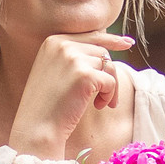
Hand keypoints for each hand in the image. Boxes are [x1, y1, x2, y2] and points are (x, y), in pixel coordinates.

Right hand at [6, 31, 136, 160]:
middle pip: (102, 52)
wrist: (37, 127)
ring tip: (100, 103)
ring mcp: (73, 59)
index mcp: (54, 41)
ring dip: (110, 87)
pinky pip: (111, 81)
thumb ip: (75, 56)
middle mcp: (62, 45)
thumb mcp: (55, 71)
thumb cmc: (48, 105)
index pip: (91, 35)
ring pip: (109, 66)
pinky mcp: (84, 75)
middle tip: (104, 97)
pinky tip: (98, 106)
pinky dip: (110, 95)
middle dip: (108, 74)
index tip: (128, 43)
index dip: (111, 39)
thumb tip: (108, 48)